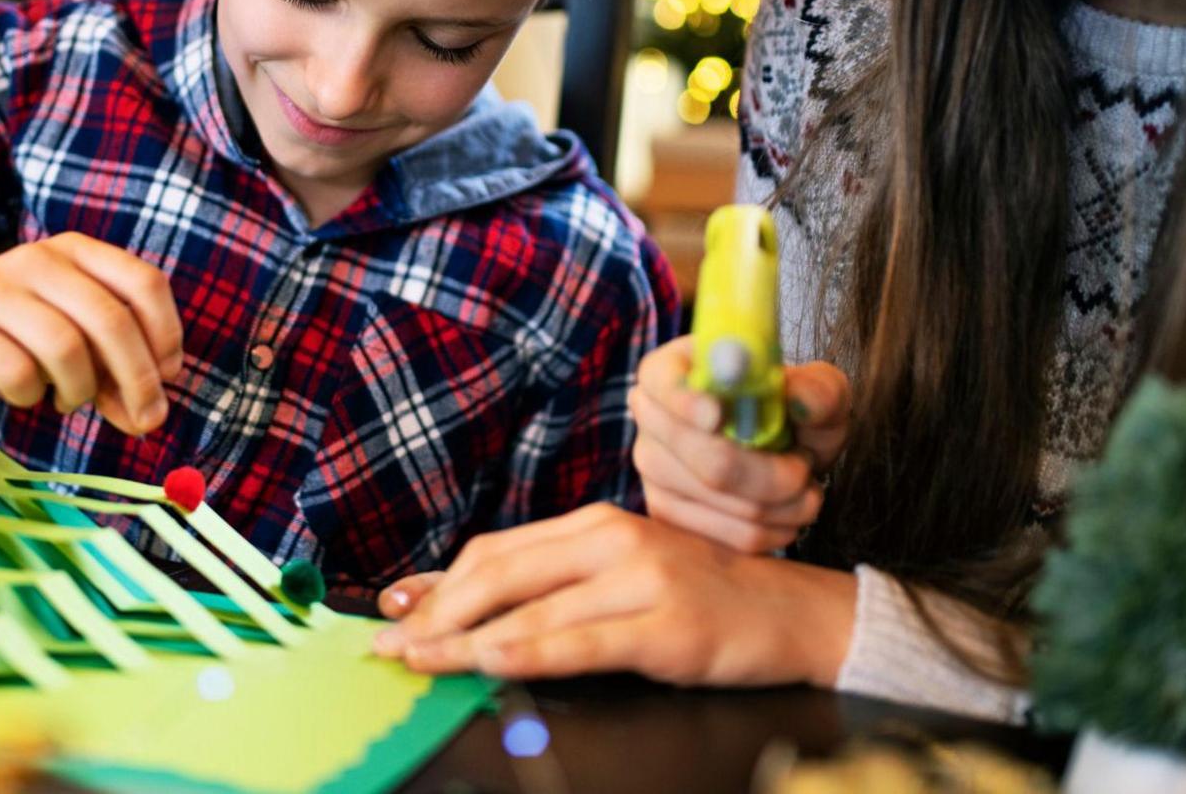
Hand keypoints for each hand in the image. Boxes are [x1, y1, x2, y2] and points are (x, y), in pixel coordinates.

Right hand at [0, 233, 183, 434]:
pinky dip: (32, 396)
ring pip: (66, 348)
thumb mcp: (69, 331)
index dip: (166, 334)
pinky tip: (25, 394)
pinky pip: (17, 373)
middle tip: (144, 419)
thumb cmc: (11, 330)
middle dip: (138, 380)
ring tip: (69, 399)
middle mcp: (39, 261)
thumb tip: (149, 416)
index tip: (168, 376)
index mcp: (75, 251)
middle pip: (111, 321)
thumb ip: (113, 367)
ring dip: (80, 389)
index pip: (144, 282)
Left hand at [372, 504, 855, 685]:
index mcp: (596, 523)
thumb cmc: (701, 597)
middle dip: (436, 614)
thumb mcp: (623, 573)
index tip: (393, 610)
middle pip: (499, 573)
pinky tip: (489, 662)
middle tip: (391, 645)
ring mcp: (640, 579)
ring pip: (530, 610)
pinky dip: (527, 651)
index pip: (496, 550)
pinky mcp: (664, 625)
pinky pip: (580, 641)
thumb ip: (551, 583)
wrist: (794, 612)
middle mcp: (612, 539)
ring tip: (420, 662)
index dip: (438, 583)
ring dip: (463, 641)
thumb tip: (459, 602)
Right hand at [631, 337, 850, 552]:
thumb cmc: (792, 413)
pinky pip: (728, 535)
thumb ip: (818, 389)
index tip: (719, 416)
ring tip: (802, 484)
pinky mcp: (667, 517)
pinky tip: (786, 510)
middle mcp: (650, 418)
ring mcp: (652, 471)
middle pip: (704, 457)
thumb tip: (799, 399)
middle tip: (805, 464)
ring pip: (724, 500)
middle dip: (772, 471)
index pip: (661, 380)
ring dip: (784, 502)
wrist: (785, 454)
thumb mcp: (818, 391)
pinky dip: (775, 529)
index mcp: (672, 369)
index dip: (687, 401)